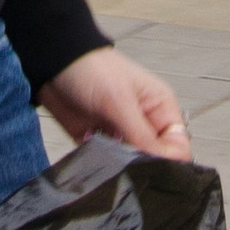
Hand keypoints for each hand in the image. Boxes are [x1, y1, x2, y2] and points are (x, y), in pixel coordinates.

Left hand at [40, 44, 192, 159]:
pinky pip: (108, 164)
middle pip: (155, 158)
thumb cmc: (90, 68)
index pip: (178, 146)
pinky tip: (95, 154)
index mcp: (160, 108)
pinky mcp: (100, 142)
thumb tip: (162, 165)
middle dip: (142, 164)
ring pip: (132, 165)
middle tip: (124, 158)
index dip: (168, 159)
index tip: (149, 162)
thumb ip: (142, 136)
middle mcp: (144, 123)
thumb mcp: (120, 101)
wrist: (52, 64)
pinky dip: (102, 165)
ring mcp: (121, 133)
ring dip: (120, 165)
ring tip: (107, 151)